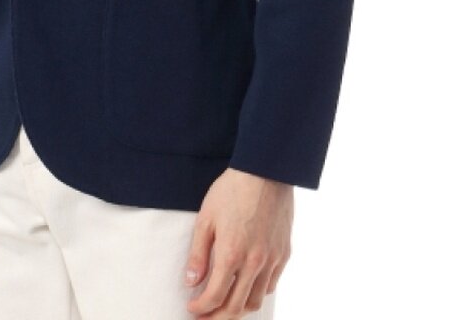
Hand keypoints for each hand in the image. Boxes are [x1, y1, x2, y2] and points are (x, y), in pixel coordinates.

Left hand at [183, 166, 293, 317]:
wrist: (265, 171)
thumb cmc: (232, 190)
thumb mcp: (206, 219)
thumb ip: (198, 254)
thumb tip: (191, 282)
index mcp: (231, 255)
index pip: (214, 297)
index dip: (201, 308)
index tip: (192, 308)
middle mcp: (254, 263)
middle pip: (236, 308)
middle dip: (217, 318)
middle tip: (205, 316)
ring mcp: (272, 260)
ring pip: (256, 301)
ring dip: (238, 309)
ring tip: (225, 305)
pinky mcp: (284, 253)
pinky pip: (271, 285)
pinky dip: (257, 292)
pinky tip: (246, 287)